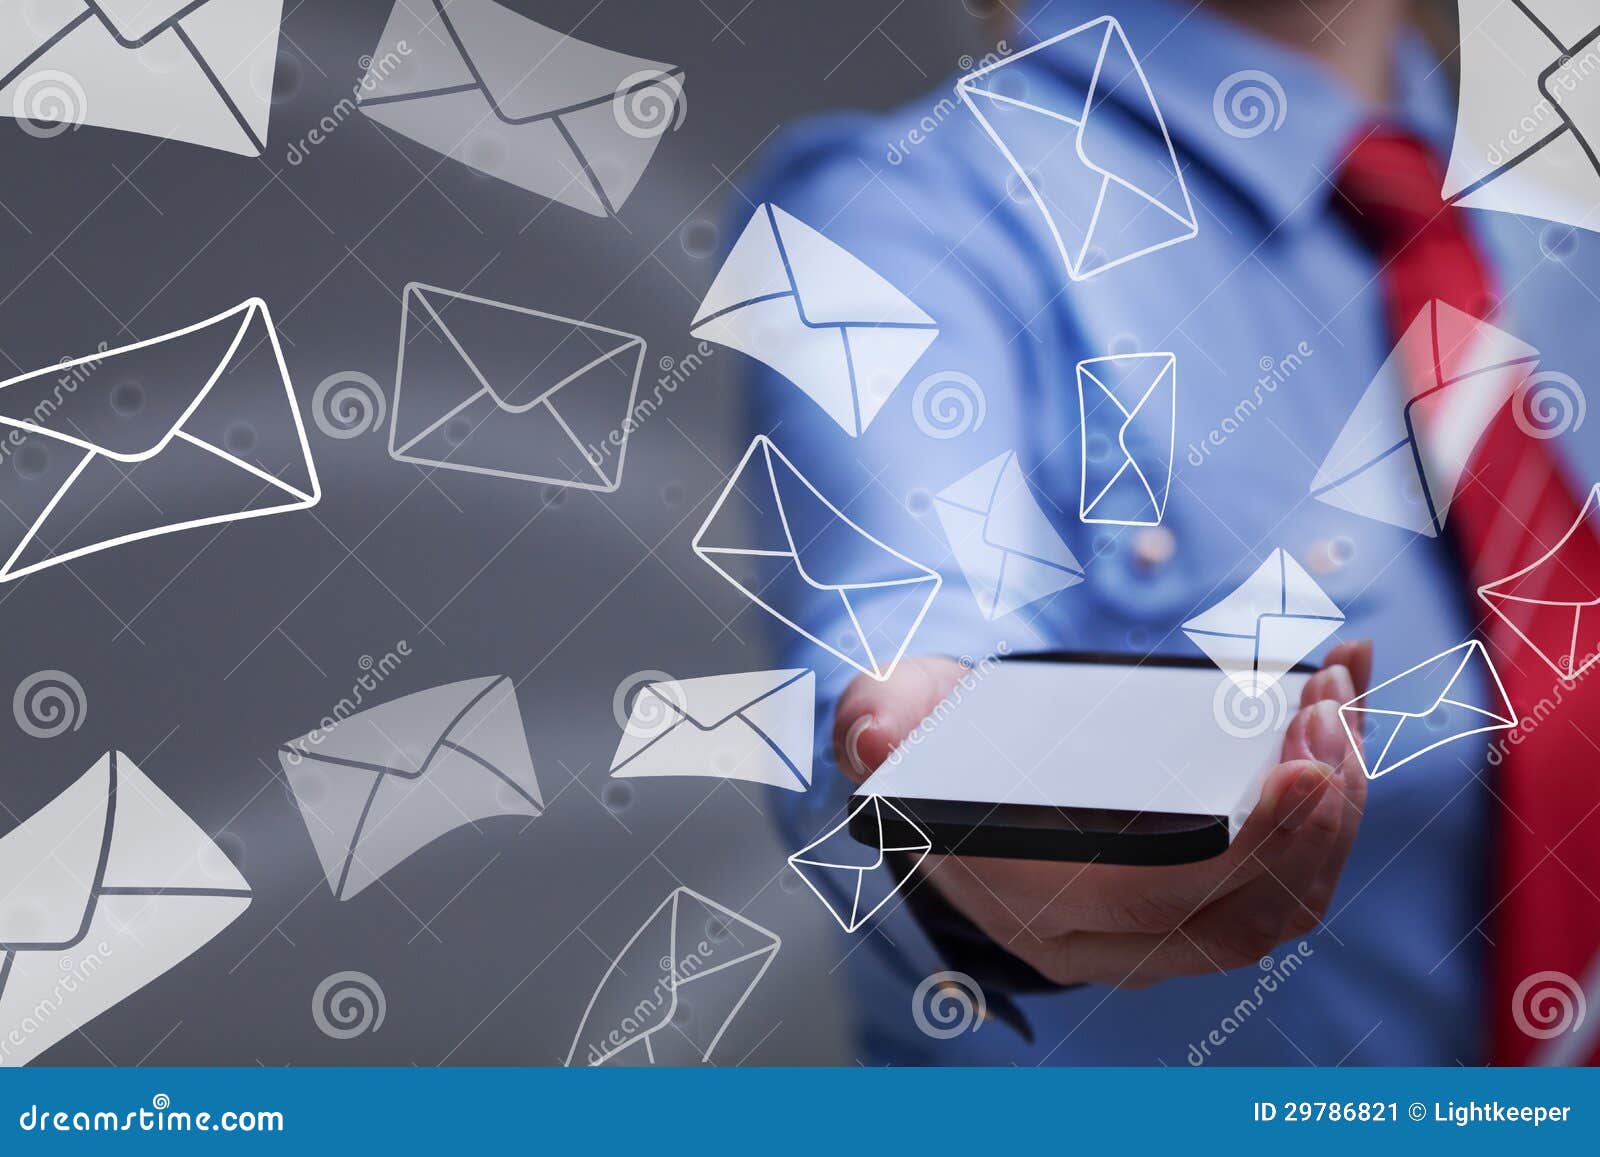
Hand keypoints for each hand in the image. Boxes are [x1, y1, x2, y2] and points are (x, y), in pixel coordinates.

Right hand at [833, 644, 1372, 987]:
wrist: (943, 778)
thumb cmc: (926, 743)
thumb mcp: (886, 719)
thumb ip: (876, 724)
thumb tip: (875, 739)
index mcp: (1033, 898)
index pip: (1165, 896)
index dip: (1251, 840)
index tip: (1305, 760)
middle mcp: (1102, 937)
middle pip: (1248, 912)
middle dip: (1316, 812)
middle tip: (1329, 706)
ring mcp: (1154, 929)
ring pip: (1281, 905)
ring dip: (1334, 810)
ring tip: (1337, 702)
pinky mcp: (1191, 901)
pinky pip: (1284, 879)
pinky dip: (1326, 808)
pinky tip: (1335, 721)